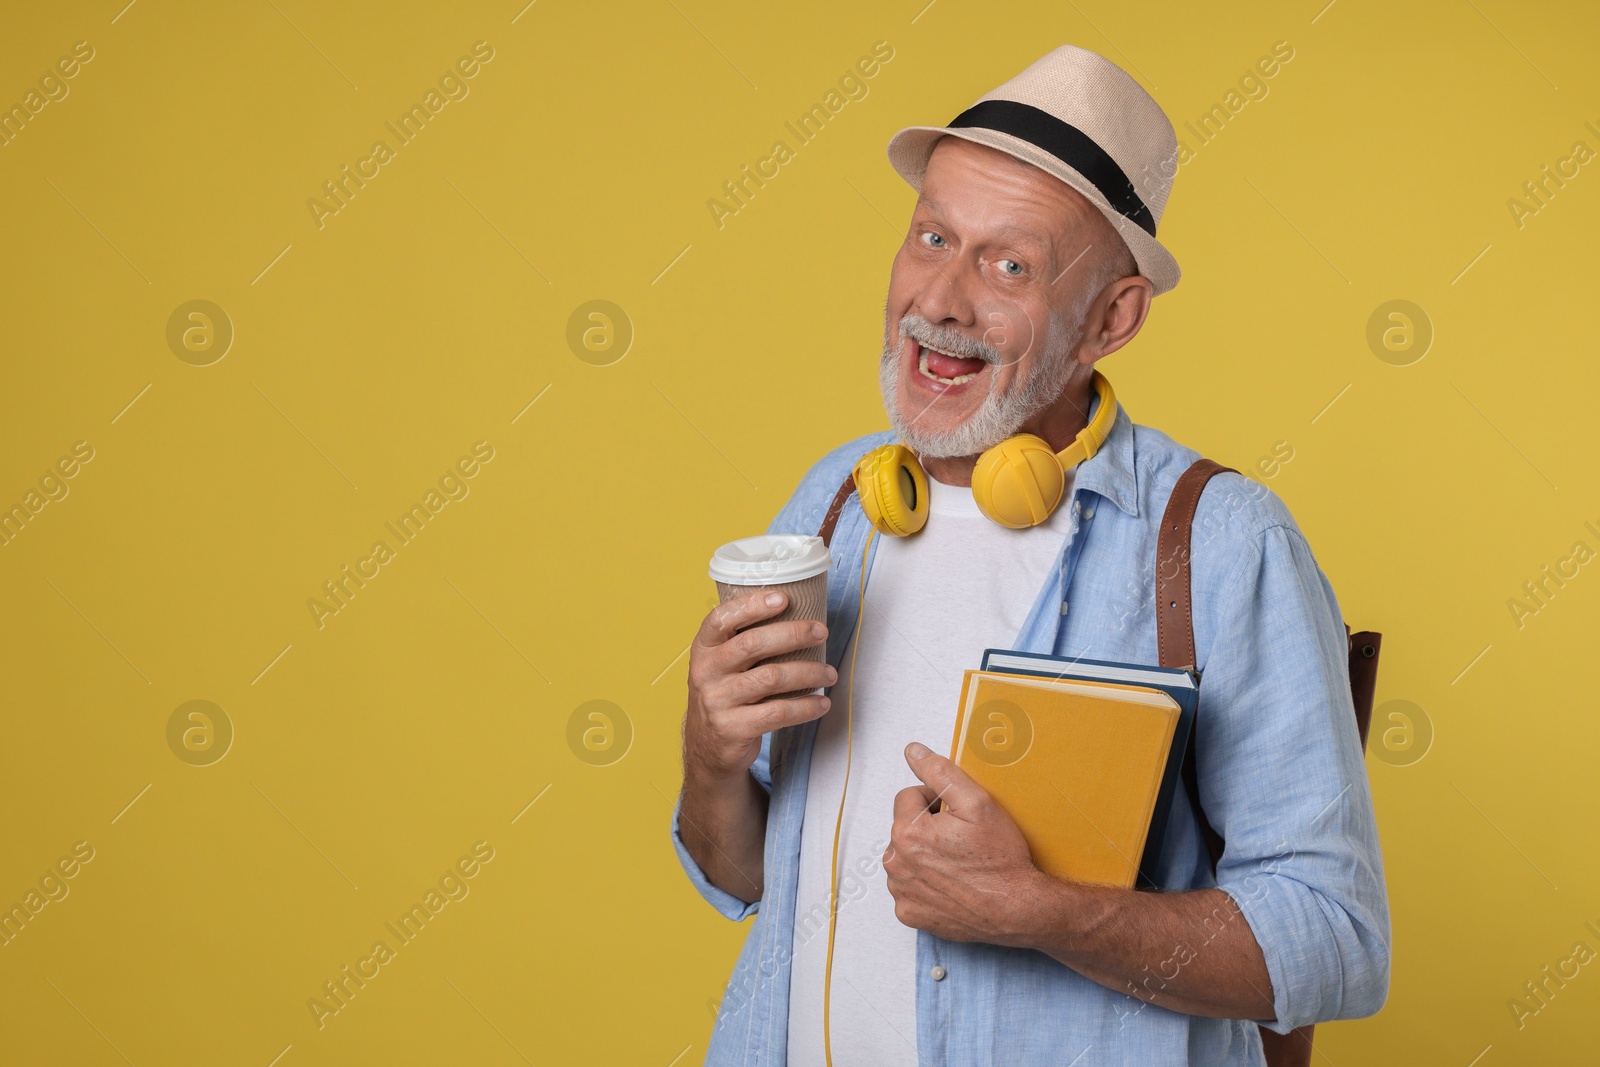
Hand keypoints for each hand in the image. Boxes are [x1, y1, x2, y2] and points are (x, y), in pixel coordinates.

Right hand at [683, 590, 835, 784]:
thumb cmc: (725, 694)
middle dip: (793, 634)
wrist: (706, 746)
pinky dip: (805, 707)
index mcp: (703, 648)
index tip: (783, 599)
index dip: (751, 606)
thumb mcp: (721, 665)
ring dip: (808, 672)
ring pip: (770, 678)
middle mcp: (706, 672)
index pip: (721, 619)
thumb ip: (743, 642)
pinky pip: (777, 713)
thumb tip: (797, 616)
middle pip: (752, 644)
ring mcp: (717, 701)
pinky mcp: (732, 728)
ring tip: (830, 673)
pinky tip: (821, 703)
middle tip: (821, 632)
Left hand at [884, 741, 1044, 944]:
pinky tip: (951, 884)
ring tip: (957, 863)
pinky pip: (910, 888)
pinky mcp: (910, 914)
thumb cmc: (1000, 859)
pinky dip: (925, 884)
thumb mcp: (977, 802)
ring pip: (906, 858)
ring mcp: (901, 892)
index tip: (956, 814)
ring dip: (924, 855)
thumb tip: (913, 752)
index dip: (934, 800)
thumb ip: (940, 772)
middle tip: (960, 839)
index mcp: (907, 832)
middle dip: (927, 828)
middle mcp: (896, 864)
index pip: (908, 797)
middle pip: (904, 828)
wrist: (1017, 909)